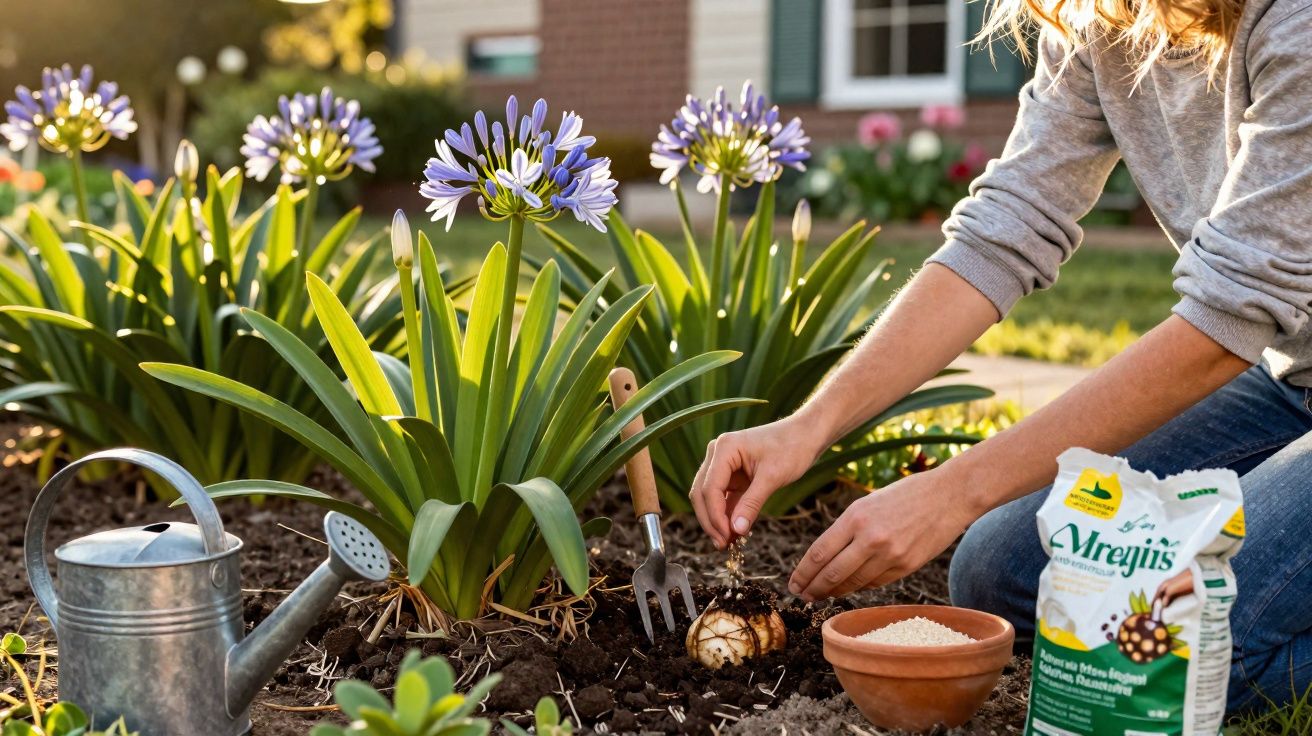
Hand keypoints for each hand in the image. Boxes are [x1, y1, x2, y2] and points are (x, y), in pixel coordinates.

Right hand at [690, 417, 824, 549]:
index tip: (725, 537)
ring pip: (709, 497)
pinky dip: (727, 515)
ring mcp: (723, 464)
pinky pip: (723, 498)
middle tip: (722, 545)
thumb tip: (735, 531)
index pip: (709, 488)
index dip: (714, 516)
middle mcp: (718, 454)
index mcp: (724, 448)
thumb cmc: (791, 448)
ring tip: (728, 543)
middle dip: (711, 521)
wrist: (806, 436)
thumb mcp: (772, 478)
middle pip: (702, 493)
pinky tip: (734, 532)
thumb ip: (751, 504)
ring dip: (717, 520)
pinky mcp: (732, 475)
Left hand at [788, 468, 980, 600]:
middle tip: (801, 596)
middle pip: (832, 573)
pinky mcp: (906, 567)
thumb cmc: (904, 495)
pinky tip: (849, 589)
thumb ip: (847, 529)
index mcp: (855, 517)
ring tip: (821, 596)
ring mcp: (889, 555)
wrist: (948, 495)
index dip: (803, 573)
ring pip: (853, 583)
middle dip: (813, 588)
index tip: (793, 584)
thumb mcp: (868, 503)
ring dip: (834, 592)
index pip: (819, 552)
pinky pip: (875, 583)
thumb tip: (825, 558)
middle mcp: (870, 538)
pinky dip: (859, 587)